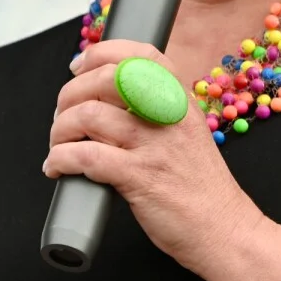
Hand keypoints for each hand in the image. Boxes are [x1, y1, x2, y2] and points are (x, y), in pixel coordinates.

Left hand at [44, 39, 265, 272]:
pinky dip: (61, 159)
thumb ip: (157, 109)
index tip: (79, 66)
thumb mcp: (188, 130)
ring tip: (58, 144)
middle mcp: (167, 114)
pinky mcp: (138, 177)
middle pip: (105, 80)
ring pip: (89, 115)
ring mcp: (153, 145)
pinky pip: (86, 156)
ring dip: (60, 129)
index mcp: (179, 99)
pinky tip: (57, 168)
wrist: (223, 228)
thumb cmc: (201, 184)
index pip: (140, 54)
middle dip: (69, 94)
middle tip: (62, 115)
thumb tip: (108, 97)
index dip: (101, 52)